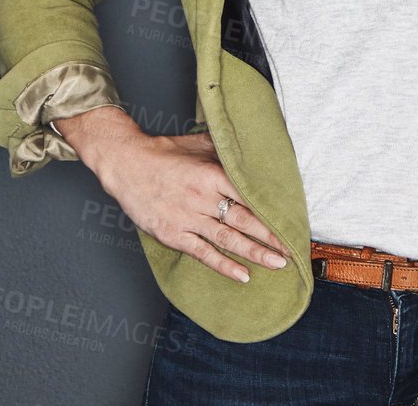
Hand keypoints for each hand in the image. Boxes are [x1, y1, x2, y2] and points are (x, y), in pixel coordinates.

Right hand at [61, 106, 293, 283]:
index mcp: (211, 173)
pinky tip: (242, 274)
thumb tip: (254, 151)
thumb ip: (226, 151)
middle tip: (293, 248)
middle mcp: (202, 198)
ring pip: (227, 239)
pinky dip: (223, 265)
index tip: (292, 219)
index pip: (250, 195)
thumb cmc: (163, 152)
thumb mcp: (199, 144)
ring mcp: (187, 218)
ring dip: (254, 252)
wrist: (124, 164)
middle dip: (271, 236)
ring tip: (277, 263)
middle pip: (244, 220)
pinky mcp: (173, 234)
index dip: (272, 209)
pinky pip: (202, 253)